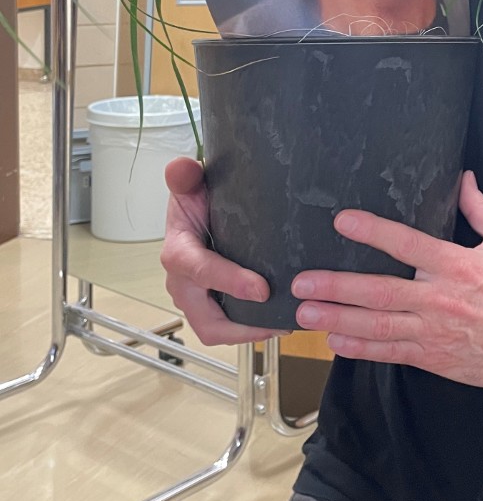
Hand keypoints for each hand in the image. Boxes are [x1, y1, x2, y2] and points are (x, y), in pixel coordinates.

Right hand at [160, 156, 286, 345]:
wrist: (197, 209)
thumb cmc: (196, 198)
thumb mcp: (190, 183)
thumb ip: (185, 175)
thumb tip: (182, 167)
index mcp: (178, 253)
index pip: (200, 271)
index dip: (229, 282)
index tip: (261, 288)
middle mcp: (183, 283)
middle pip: (207, 321)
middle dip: (242, 328)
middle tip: (279, 321)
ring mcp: (197, 298)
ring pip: (219, 330)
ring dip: (251, 332)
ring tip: (286, 323)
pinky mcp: (213, 304)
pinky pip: (230, 325)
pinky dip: (253, 327)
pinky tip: (281, 319)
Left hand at [290, 172, 482, 390]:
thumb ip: (481, 210)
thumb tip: (463, 177)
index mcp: (457, 265)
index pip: (407, 244)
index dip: (373, 231)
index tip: (342, 220)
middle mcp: (440, 299)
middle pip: (380, 291)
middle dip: (338, 286)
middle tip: (303, 281)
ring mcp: (435, 332)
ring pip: (378, 325)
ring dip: (339, 318)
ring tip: (306, 312)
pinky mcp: (435, 358)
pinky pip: (391, 353)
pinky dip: (362, 348)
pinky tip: (336, 341)